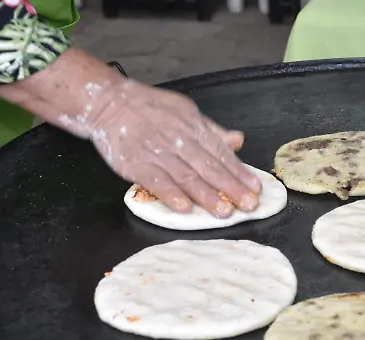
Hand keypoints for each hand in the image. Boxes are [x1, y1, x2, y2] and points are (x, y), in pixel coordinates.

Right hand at [0, 47, 259, 216]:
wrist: (109, 103)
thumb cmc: (150, 109)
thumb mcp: (185, 112)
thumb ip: (212, 131)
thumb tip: (238, 140)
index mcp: (193, 127)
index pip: (220, 153)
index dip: (239, 171)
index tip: (255, 187)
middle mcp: (178, 140)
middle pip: (208, 167)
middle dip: (230, 187)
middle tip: (248, 205)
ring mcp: (156, 152)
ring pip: (186, 176)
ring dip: (206, 195)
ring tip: (224, 211)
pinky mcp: (135, 164)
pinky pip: (156, 181)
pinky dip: (171, 194)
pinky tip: (185, 207)